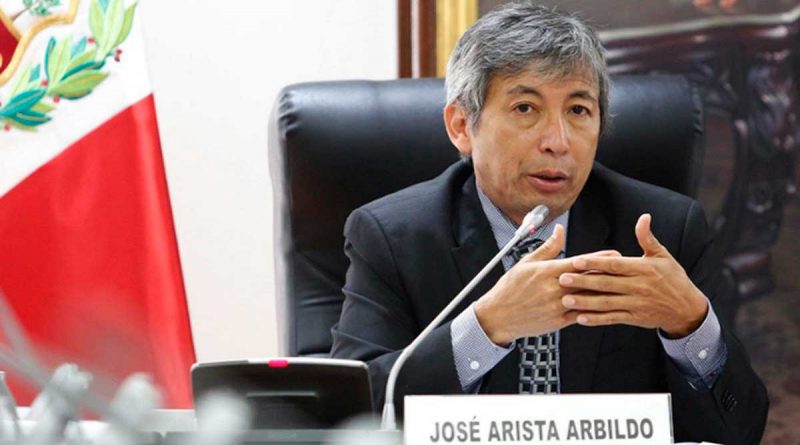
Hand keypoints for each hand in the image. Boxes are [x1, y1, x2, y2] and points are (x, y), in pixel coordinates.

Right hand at [474, 225, 620, 344]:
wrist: (498, 316)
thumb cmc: (511, 288)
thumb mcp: (526, 263)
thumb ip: (548, 248)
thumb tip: (560, 231)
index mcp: (548, 272)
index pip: (580, 262)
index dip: (600, 258)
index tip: (615, 255)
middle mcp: (555, 288)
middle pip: (589, 280)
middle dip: (609, 274)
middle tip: (627, 270)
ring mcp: (558, 306)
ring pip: (589, 298)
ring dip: (606, 293)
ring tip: (623, 289)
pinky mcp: (558, 321)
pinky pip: (582, 315)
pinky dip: (595, 311)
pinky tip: (607, 308)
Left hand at [558, 214, 707, 337]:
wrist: (687, 308)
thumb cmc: (673, 279)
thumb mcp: (662, 256)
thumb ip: (648, 238)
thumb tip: (644, 217)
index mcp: (642, 269)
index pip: (614, 265)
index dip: (595, 263)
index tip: (576, 261)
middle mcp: (638, 287)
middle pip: (606, 284)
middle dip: (583, 282)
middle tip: (562, 279)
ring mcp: (635, 303)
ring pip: (606, 303)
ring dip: (585, 302)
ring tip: (566, 300)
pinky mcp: (634, 317)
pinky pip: (612, 318)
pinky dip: (596, 320)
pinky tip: (580, 318)